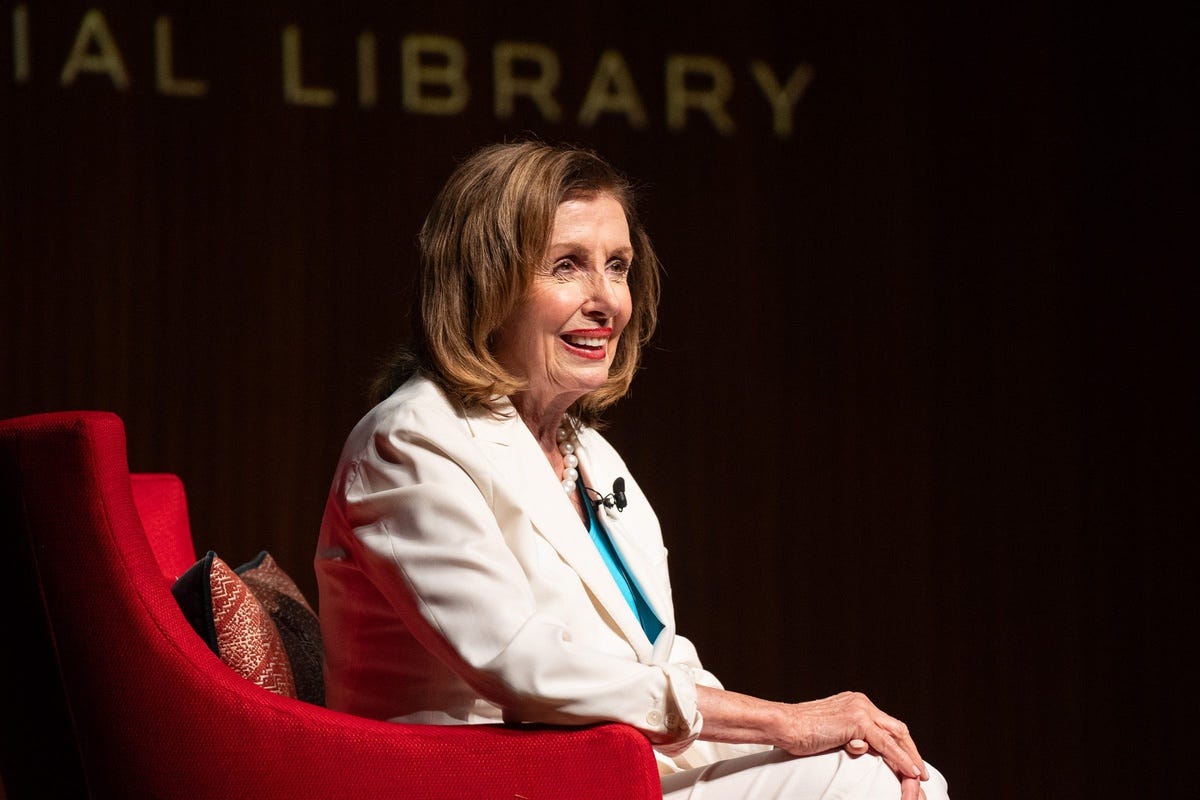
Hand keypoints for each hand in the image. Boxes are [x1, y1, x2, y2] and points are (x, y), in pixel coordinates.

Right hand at [773, 691, 927, 795]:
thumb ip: (849, 737)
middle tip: (919, 769)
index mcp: (854, 702)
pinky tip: (909, 771)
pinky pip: (886, 745)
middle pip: (896, 727)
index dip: (899, 743)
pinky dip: (901, 759)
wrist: (785, 725)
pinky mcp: (857, 721)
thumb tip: (862, 747)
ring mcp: (860, 709)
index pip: (885, 723)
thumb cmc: (799, 732)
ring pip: (895, 735)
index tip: (906, 760)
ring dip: (910, 756)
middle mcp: (860, 702)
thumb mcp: (831, 733)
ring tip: (918, 773)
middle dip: (910, 750)